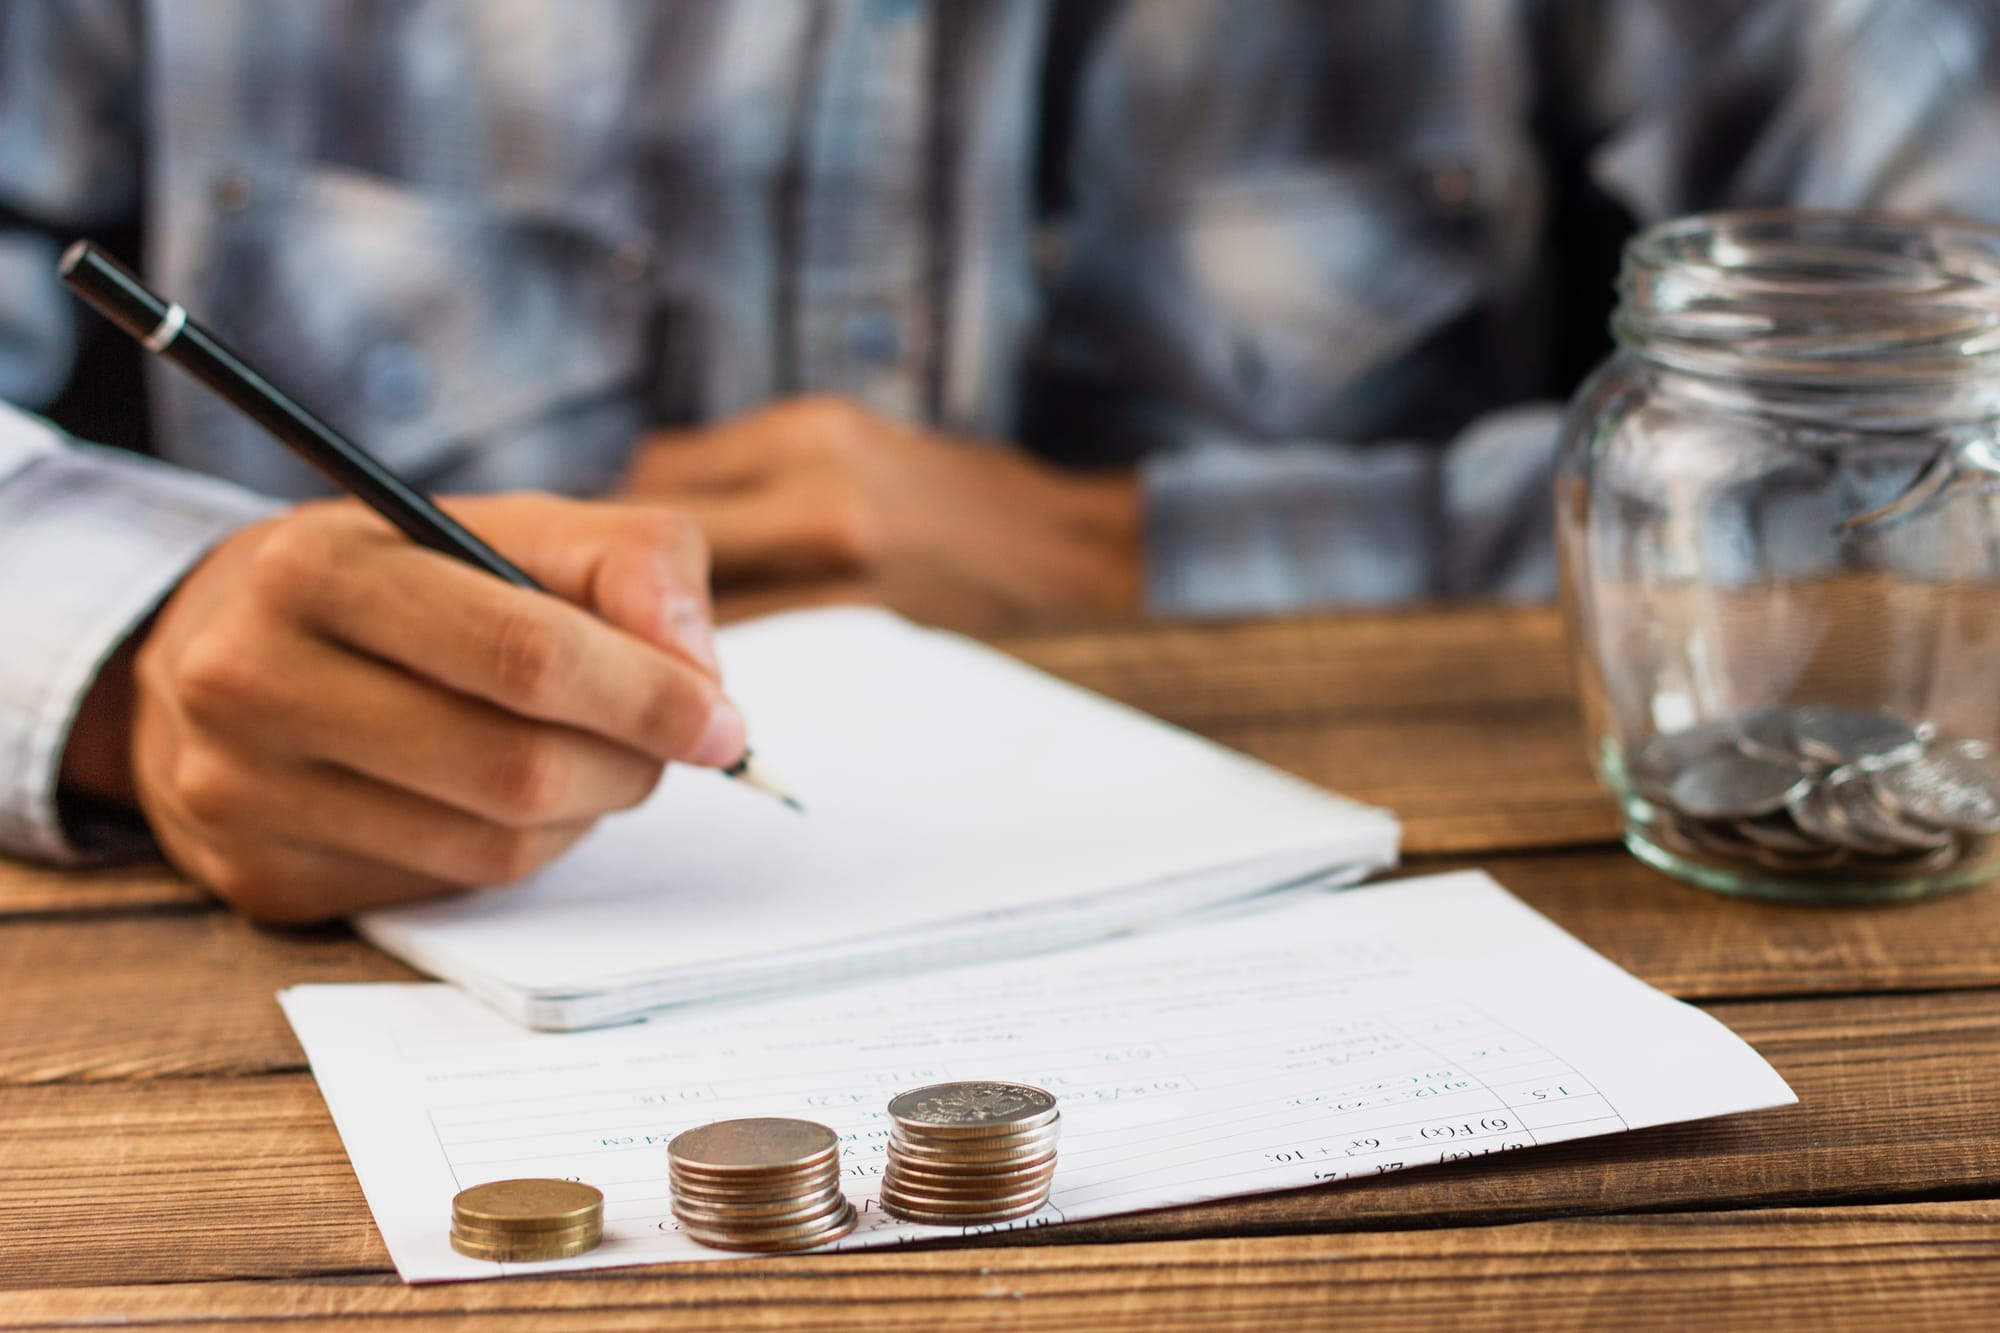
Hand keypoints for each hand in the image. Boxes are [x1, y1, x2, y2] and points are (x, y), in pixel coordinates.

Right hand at [61, 494, 741, 922]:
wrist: (213, 649)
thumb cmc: (397, 581)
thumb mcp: (502, 527)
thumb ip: (627, 563)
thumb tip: (700, 674)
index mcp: (317, 569)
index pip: (525, 655)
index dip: (648, 695)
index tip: (723, 722)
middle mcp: (254, 682)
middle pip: (516, 769)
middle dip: (628, 763)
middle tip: (670, 745)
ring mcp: (244, 794)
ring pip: (492, 848)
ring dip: (584, 813)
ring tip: (591, 762)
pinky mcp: (263, 878)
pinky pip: (448, 889)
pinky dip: (518, 850)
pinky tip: (511, 801)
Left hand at [620, 397, 1141, 629]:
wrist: (1067, 551)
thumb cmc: (957, 493)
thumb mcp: (855, 440)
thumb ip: (760, 464)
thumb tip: (655, 495)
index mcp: (809, 429)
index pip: (661, 471)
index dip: (621, 518)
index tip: (609, 550)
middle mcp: (816, 483)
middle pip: (663, 536)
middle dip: (627, 576)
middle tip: (610, 611)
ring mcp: (841, 555)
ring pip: (701, 598)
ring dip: (665, 624)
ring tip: (648, 646)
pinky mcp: (861, 618)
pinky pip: (757, 641)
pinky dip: (722, 654)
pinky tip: (715, 669)